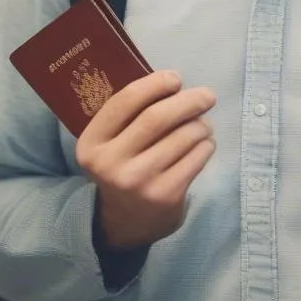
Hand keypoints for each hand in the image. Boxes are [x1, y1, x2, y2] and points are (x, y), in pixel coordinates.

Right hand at [75, 70, 216, 250]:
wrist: (125, 222)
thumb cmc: (125, 165)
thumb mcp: (111, 141)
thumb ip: (131, 113)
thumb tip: (173, 82)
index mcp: (92, 142)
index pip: (126, 101)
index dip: (155, 84)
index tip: (175, 78)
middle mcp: (110, 163)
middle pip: (158, 117)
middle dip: (189, 101)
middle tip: (208, 96)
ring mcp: (138, 181)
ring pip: (184, 136)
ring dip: (202, 124)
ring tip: (203, 125)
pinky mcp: (165, 196)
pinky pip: (197, 156)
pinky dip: (206, 144)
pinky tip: (203, 145)